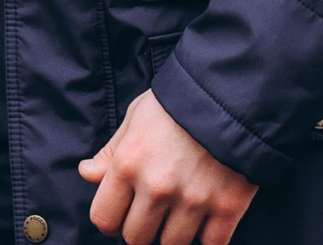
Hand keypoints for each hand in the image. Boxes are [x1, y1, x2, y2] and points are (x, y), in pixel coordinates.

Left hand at [80, 90, 257, 244]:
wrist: (234, 91)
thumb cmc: (179, 102)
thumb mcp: (136, 116)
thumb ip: (110, 151)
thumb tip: (87, 174)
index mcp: (128, 163)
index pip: (104, 219)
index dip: (111, 220)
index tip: (122, 214)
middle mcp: (157, 186)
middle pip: (136, 239)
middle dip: (142, 228)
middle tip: (154, 213)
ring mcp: (194, 199)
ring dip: (174, 233)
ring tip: (181, 212)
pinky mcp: (228, 206)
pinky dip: (208, 238)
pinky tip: (206, 219)